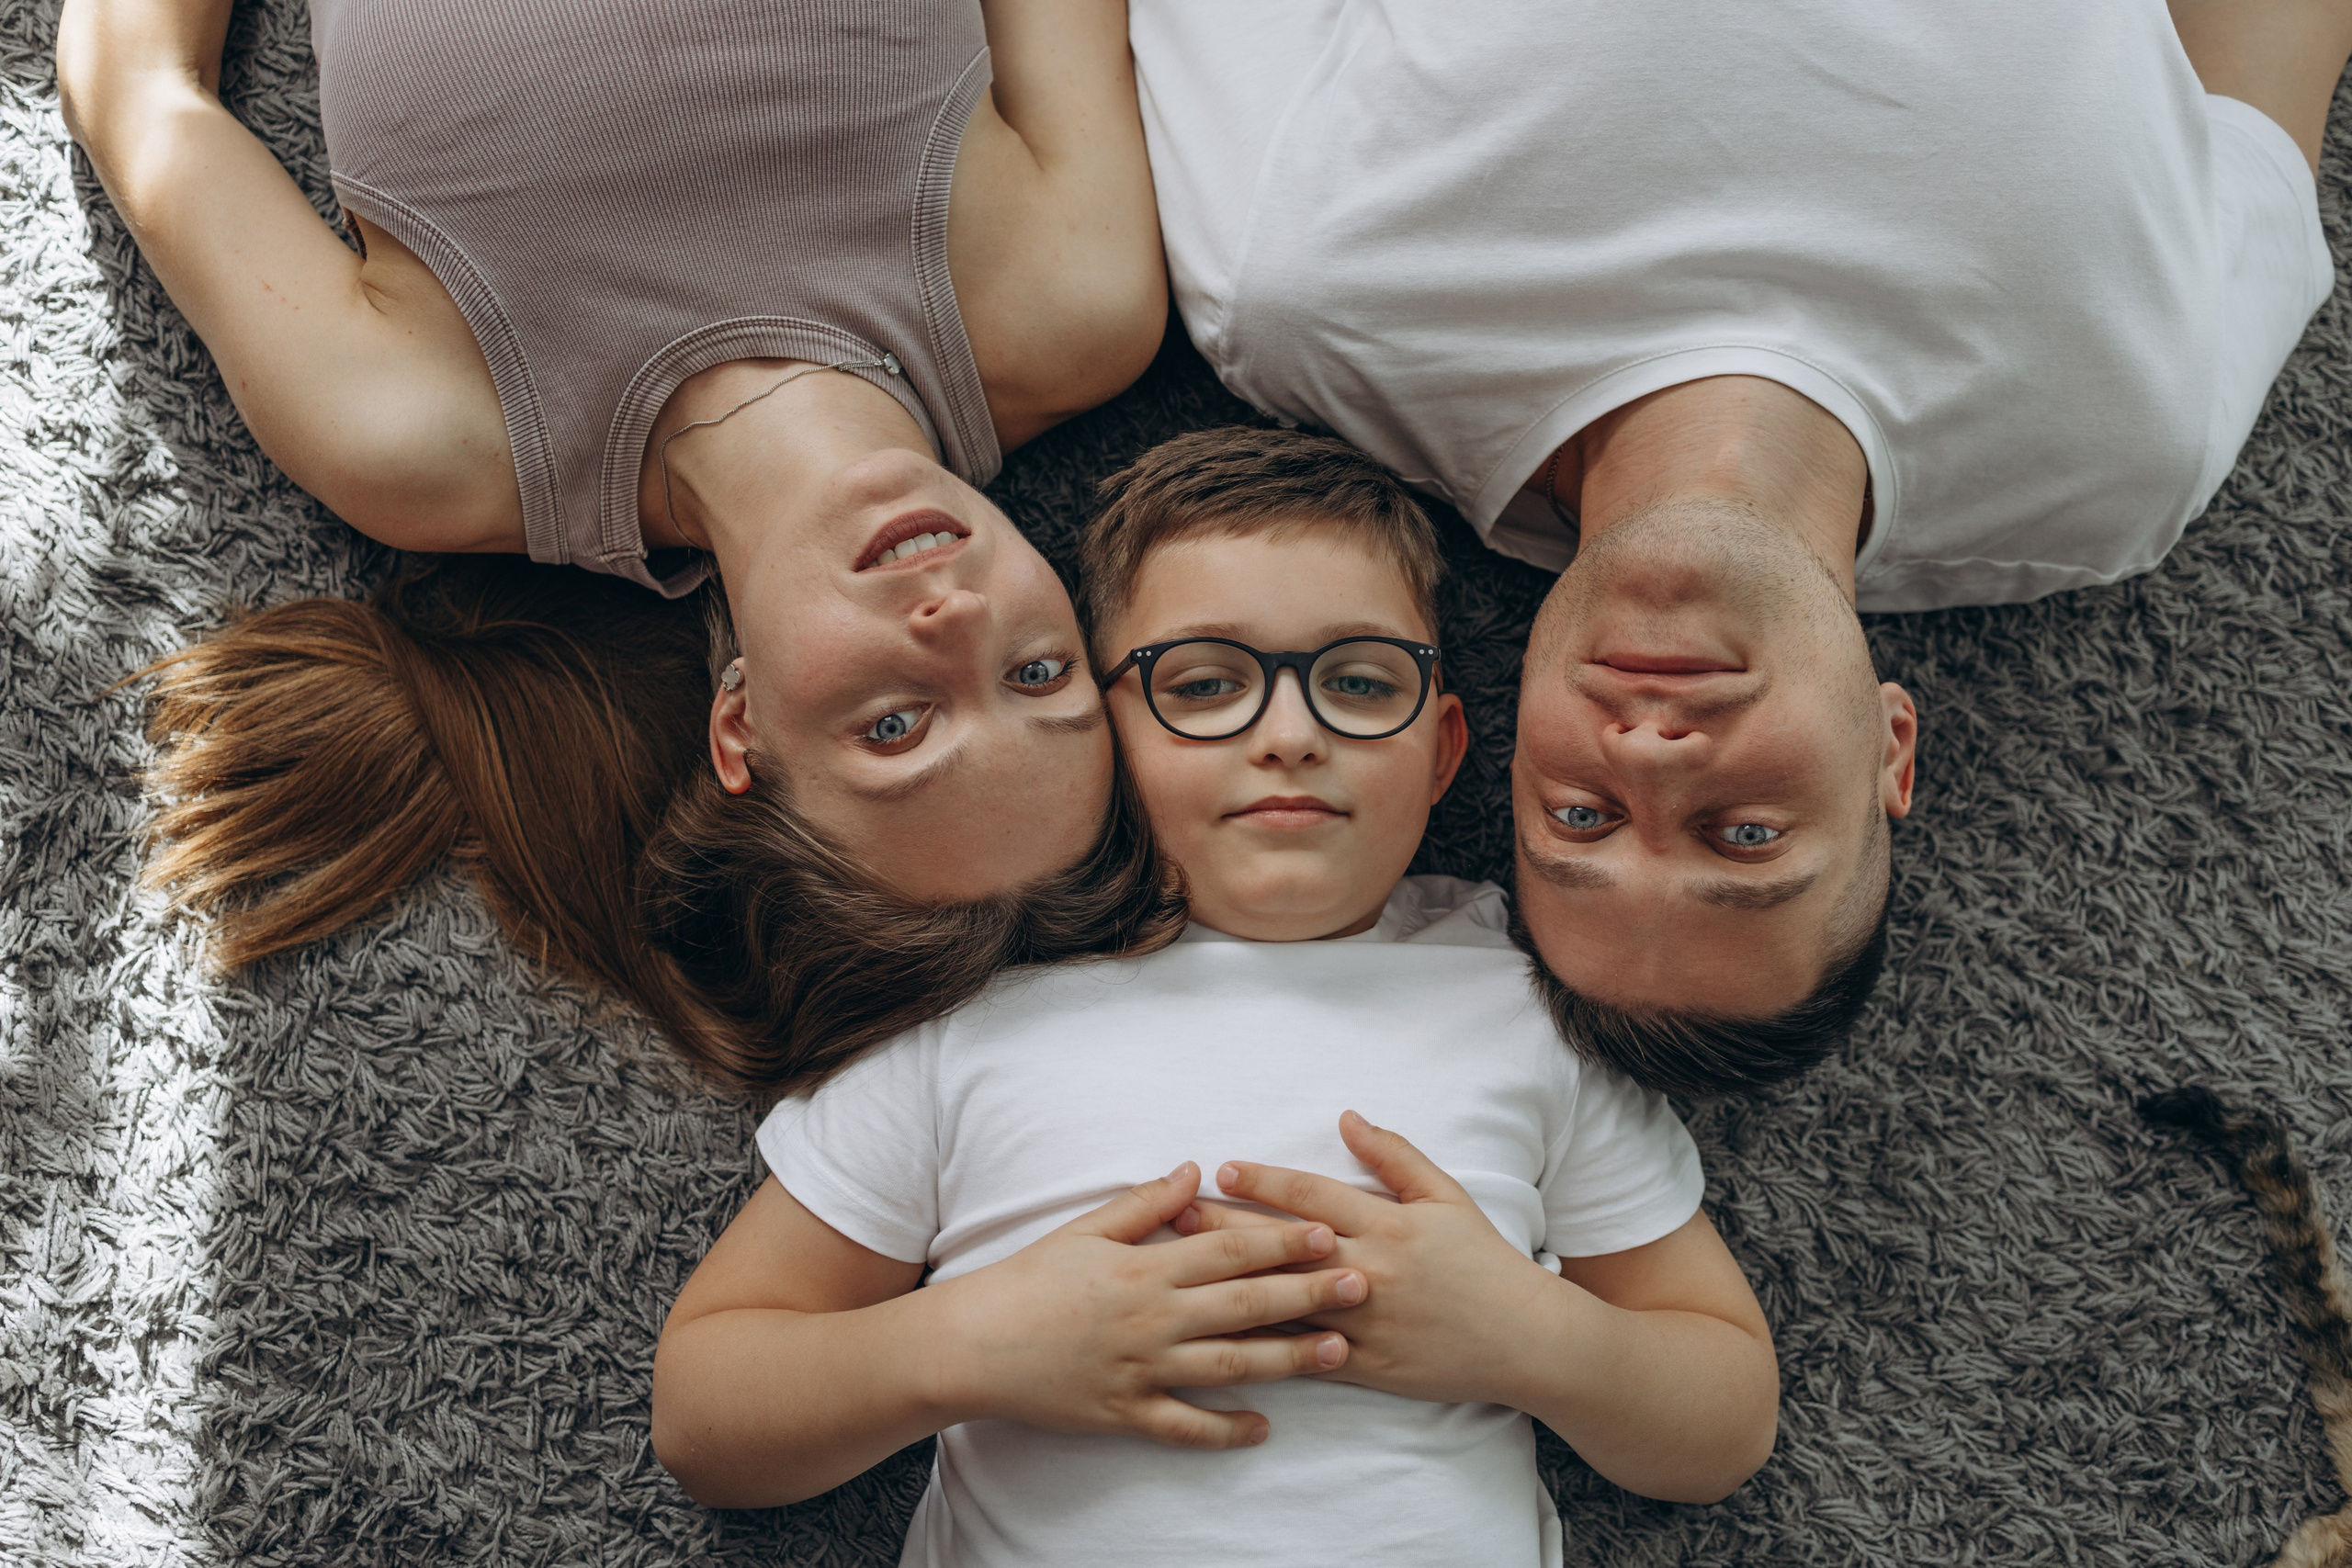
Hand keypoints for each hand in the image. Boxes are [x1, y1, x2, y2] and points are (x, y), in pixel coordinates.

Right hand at [930, 1161, 1367, 1447]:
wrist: (973, 1345)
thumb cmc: (1029, 1280)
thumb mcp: (1085, 1230)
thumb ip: (1145, 1203)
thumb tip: (1196, 1170)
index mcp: (1145, 1269)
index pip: (1228, 1250)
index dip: (1282, 1240)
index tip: (1330, 1232)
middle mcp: (1151, 1319)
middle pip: (1243, 1305)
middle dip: (1307, 1293)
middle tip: (1363, 1286)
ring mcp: (1142, 1370)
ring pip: (1228, 1366)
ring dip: (1288, 1359)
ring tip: (1338, 1352)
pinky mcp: (1126, 1413)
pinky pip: (1185, 1425)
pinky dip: (1226, 1429)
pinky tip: (1265, 1428)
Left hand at [1180, 1111, 1559, 1406]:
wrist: (1525, 1338)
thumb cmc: (1484, 1261)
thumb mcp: (1447, 1196)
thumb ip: (1394, 1155)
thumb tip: (1346, 1118)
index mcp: (1389, 1225)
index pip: (1313, 1196)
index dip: (1265, 1182)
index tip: (1222, 1169)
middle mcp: (1371, 1271)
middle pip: (1286, 1246)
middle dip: (1227, 1227)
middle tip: (1177, 1212)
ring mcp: (1365, 1323)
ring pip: (1287, 1303)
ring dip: (1232, 1284)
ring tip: (1185, 1272)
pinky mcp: (1366, 1368)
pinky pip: (1304, 1356)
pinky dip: (1264, 1347)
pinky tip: (1222, 1339)